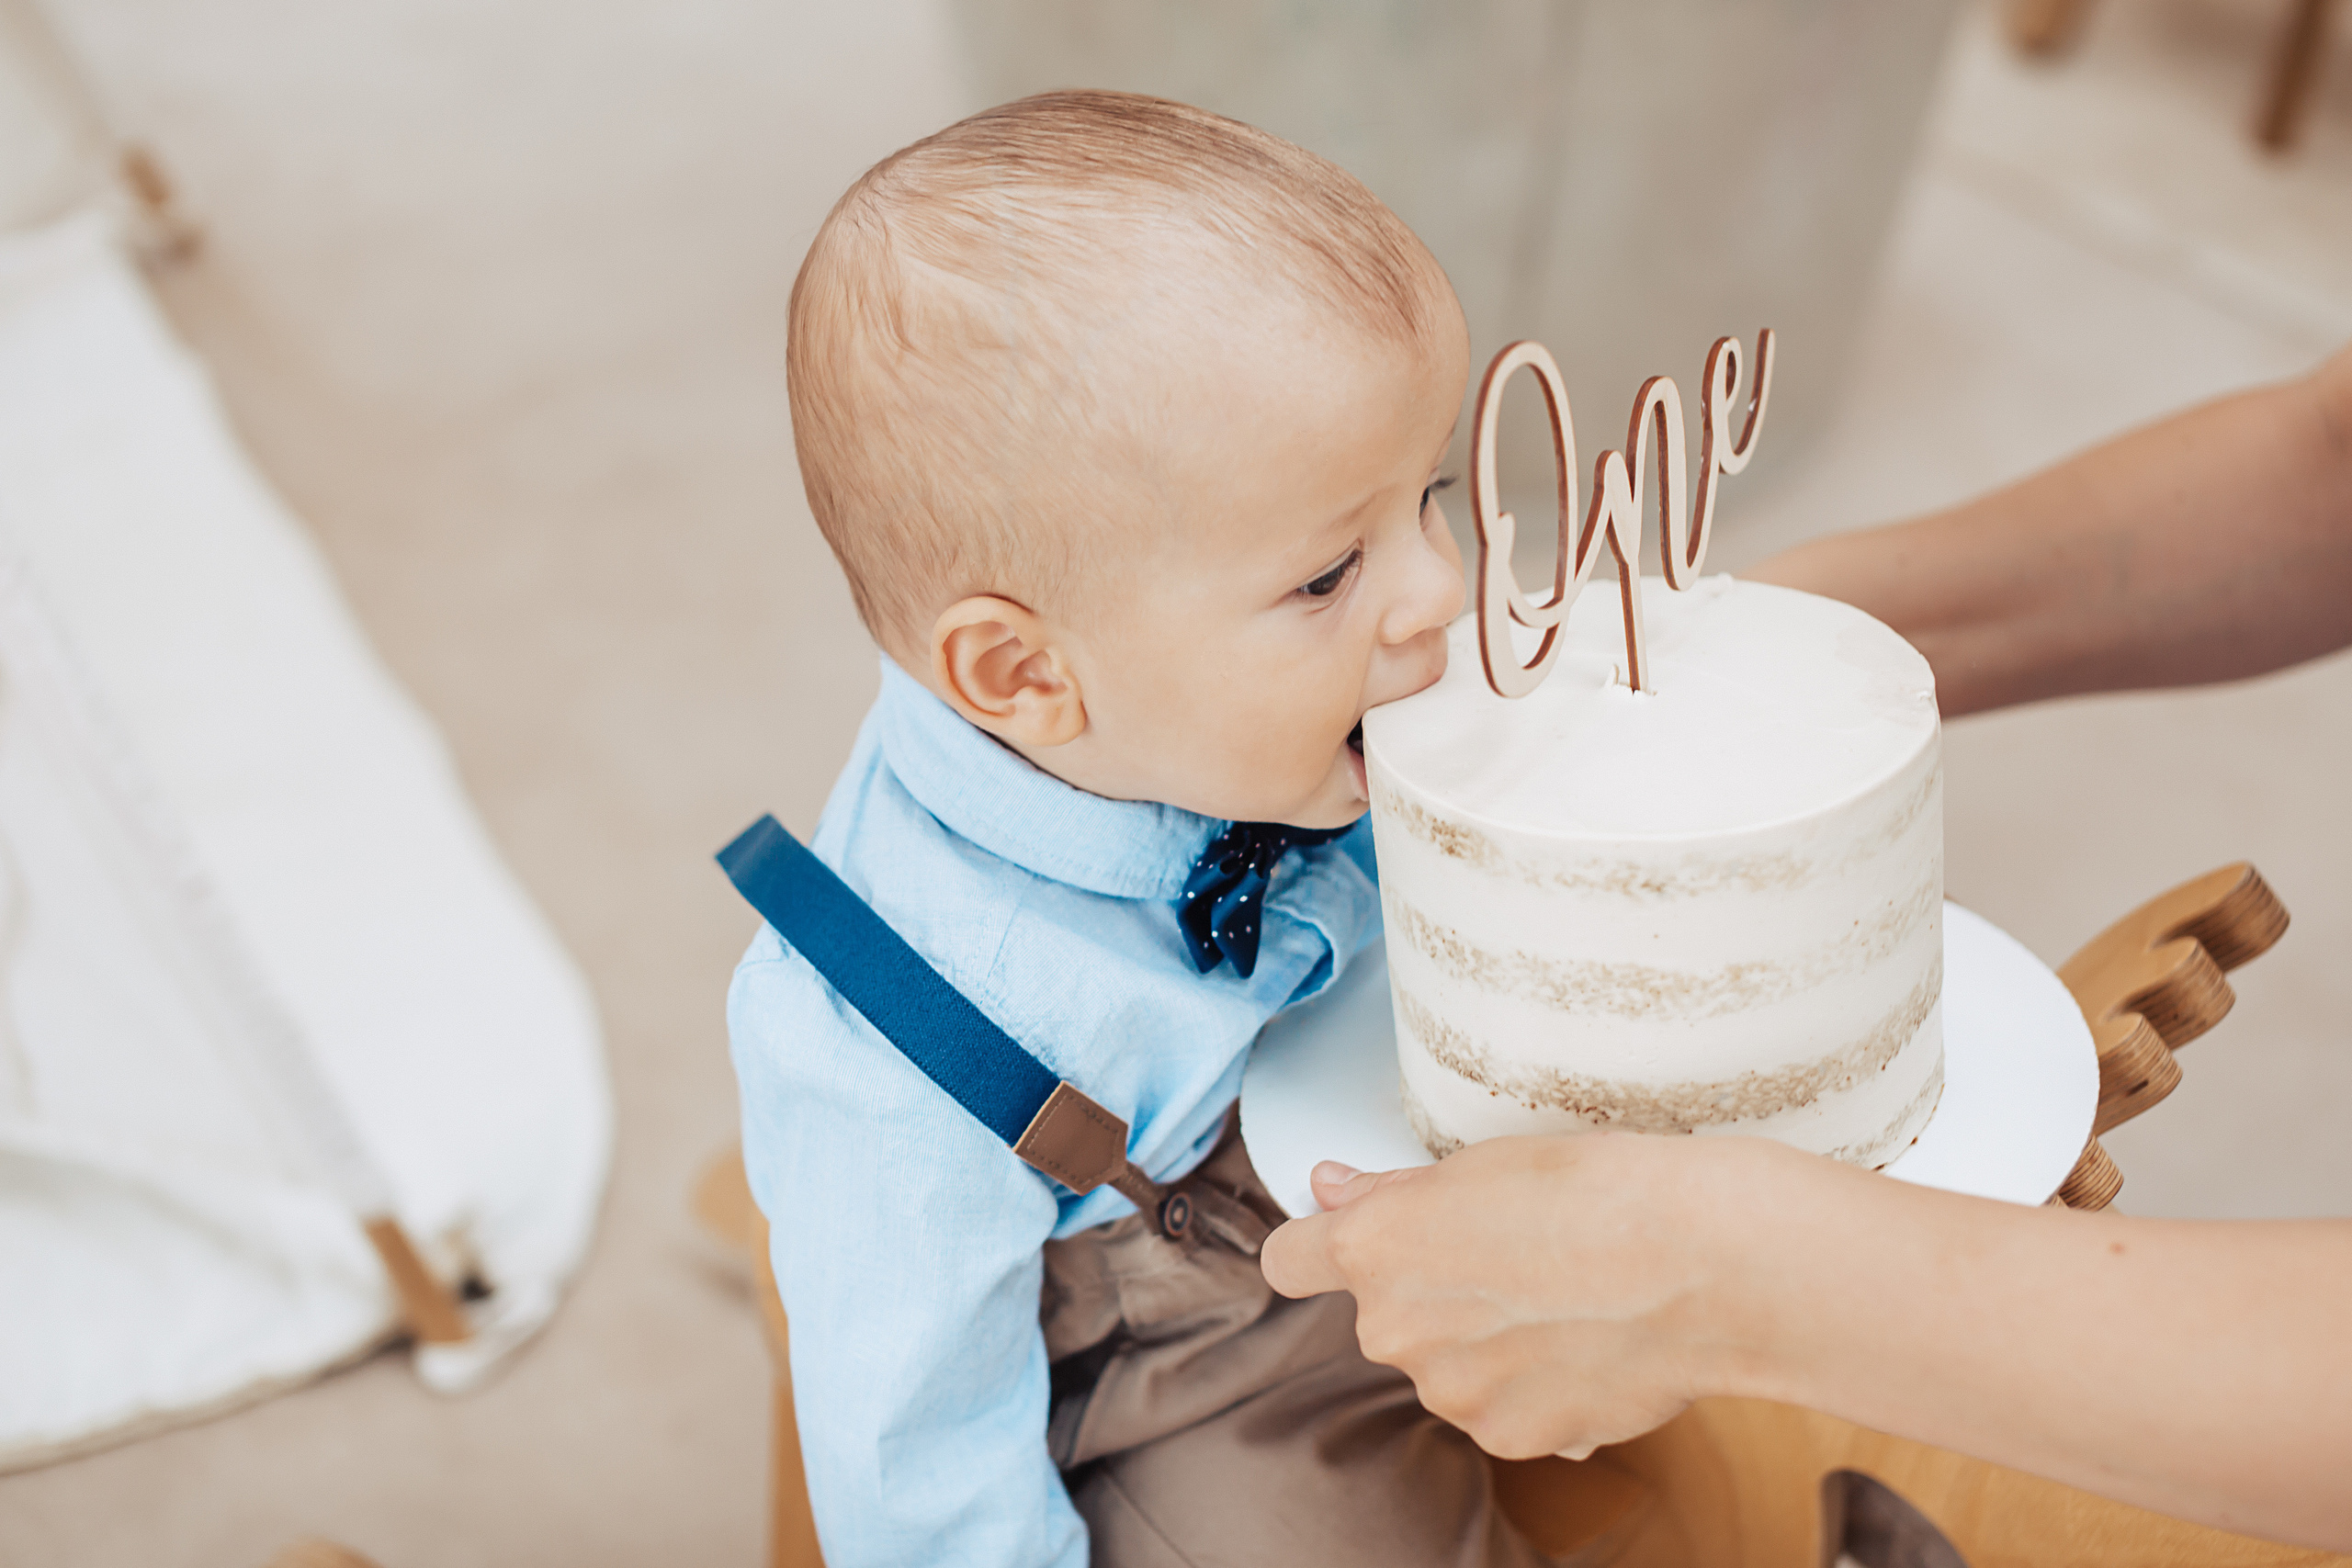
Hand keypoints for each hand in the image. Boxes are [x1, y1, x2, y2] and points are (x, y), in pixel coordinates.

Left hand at [1260, 1131, 1818, 1458]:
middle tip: (1513, 1254)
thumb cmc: (1601, 1191)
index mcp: (1377, 1245)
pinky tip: (1587, 1344)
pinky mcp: (1510, 1437)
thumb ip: (1395, 1191)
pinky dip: (1532, 1384)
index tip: (1344, 1239)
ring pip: (1446, 1364)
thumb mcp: (1487, 1162)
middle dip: (1431, 1292)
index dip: (1316, 1246)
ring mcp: (1450, 1392)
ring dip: (1484, 1342)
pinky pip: (1501, 1407)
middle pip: (1385, 1313)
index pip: (1289, 1258)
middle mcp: (1395, 1328)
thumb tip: (1332, 1188)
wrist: (1703, 1265)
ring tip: (1565, 1298)